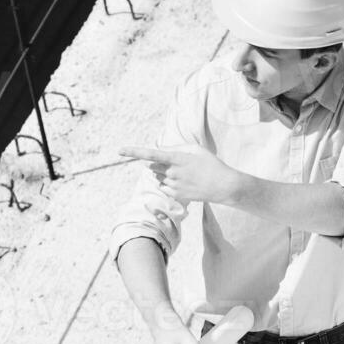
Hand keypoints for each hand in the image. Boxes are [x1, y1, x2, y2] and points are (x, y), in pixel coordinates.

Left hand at [121, 144, 245, 205]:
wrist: (223, 186)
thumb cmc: (210, 164)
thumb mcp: (195, 149)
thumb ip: (174, 148)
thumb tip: (159, 151)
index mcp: (177, 159)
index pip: (151, 154)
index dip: (134, 152)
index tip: (120, 151)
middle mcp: (173, 173)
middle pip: (152, 166)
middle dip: (155, 163)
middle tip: (173, 162)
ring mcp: (174, 185)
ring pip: (158, 177)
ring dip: (163, 173)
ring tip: (183, 173)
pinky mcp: (177, 194)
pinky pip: (164, 187)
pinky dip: (168, 183)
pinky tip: (183, 182)